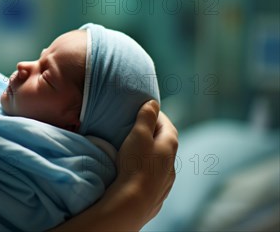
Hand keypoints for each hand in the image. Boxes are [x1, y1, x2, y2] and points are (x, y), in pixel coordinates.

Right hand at [114, 100, 178, 224]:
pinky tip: (136, 170)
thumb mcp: (139, 134)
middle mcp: (172, 161)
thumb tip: (153, 103)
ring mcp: (167, 178)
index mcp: (170, 143)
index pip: (166, 122)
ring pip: (159, 159)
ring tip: (134, 148)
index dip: (155, 113)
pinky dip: (147, 167)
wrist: (134, 202)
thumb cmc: (136, 164)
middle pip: (164, 140)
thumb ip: (146, 117)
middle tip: (135, 127)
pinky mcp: (158, 191)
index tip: (143, 109)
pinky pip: (154, 174)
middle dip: (152, 132)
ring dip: (150, 151)